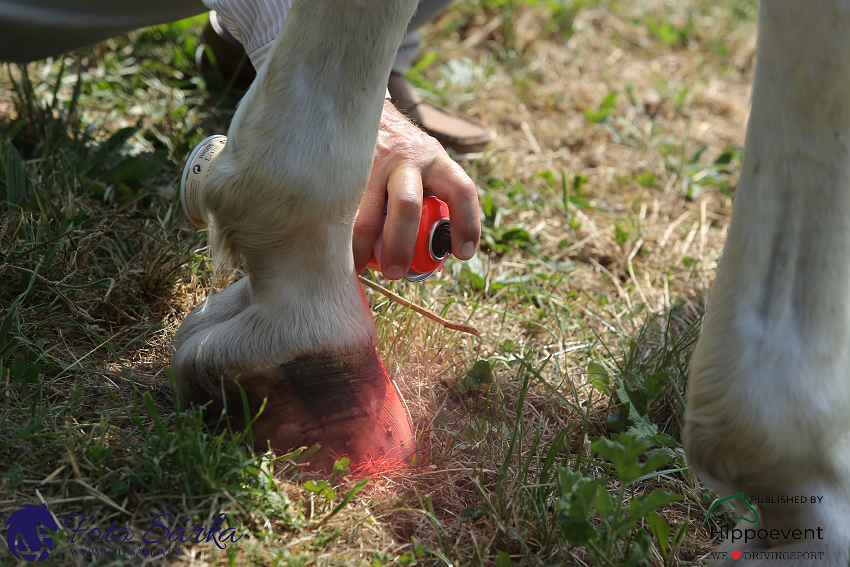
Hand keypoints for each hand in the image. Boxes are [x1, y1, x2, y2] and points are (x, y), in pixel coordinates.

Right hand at [353, 100, 480, 278]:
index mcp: (435, 159)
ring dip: (362, 246)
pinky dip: (340, 233)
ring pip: (366, 212)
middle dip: (401, 245)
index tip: (462, 254)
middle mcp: (406, 159)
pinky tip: (336, 248)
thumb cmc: (398, 150)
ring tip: (357, 269)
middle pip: (407, 206)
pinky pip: (342, 207)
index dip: (467, 224)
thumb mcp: (423, 160)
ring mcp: (372, 162)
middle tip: (395, 272)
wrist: (360, 108)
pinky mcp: (344, 167)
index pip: (462, 189)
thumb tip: (435, 247)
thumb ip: (432, 191)